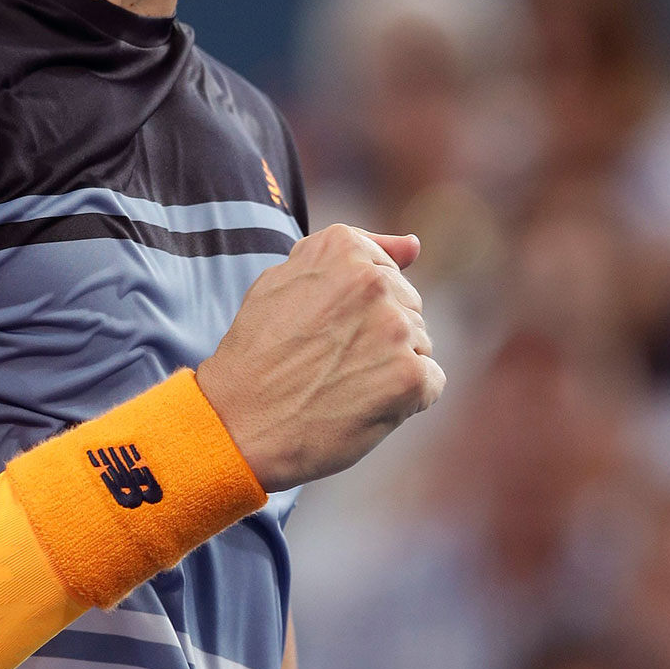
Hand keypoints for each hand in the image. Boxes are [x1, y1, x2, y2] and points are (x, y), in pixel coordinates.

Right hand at [196, 225, 444, 490]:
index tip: (323, 331)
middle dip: (379, 335)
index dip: (356, 310)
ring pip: (419, 344)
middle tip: (327, 362)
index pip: (386, 271)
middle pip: (407, 306)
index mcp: (342, 249)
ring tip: (341, 384)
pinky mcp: (410, 376)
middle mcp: (373, 280)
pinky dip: (404, 399)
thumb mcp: (283, 282)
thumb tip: (415, 245)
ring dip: (391, 365)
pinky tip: (363, 405)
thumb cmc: (258, 355)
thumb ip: (351, 255)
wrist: (238, 423)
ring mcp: (395, 328)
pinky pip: (431, 381)